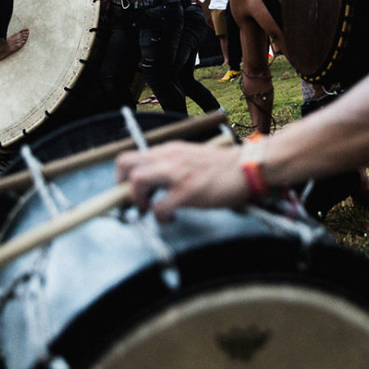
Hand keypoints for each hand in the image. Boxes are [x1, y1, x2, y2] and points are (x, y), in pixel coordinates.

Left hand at [116, 142, 247, 222]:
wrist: (246, 167)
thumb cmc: (222, 166)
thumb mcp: (190, 156)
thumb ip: (171, 164)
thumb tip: (155, 181)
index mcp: (168, 150)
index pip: (131, 156)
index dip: (122, 176)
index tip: (128, 191)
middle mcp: (167, 158)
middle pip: (125, 163)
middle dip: (121, 186)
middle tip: (134, 200)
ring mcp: (176, 174)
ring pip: (136, 181)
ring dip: (138, 200)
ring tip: (150, 209)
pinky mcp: (186, 191)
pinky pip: (159, 207)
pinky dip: (160, 218)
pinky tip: (172, 218)